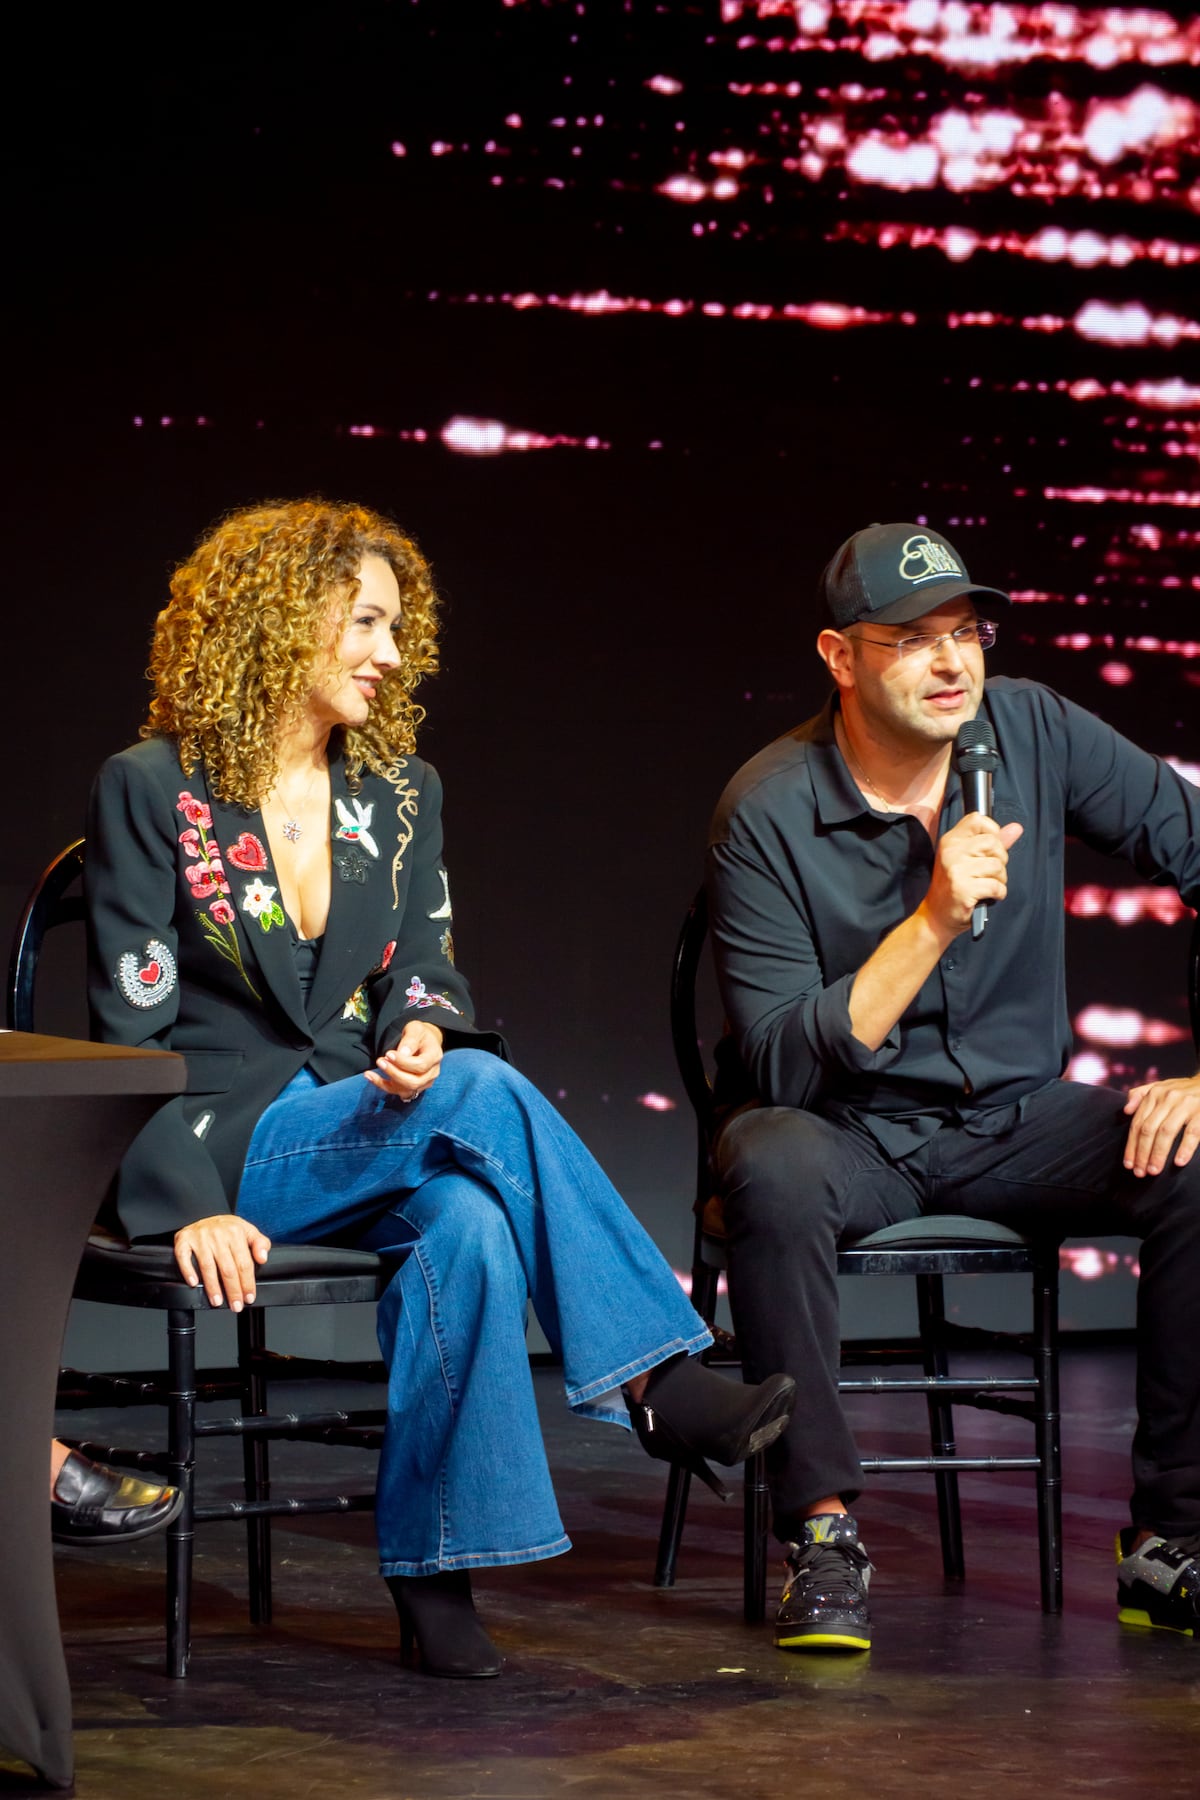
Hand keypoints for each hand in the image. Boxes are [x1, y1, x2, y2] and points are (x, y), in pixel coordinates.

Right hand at [174, 1214, 270, 1309]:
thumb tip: (263, 1258)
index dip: (247, 1282)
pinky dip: (188, 1270)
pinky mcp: (183, 1240)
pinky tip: (194, 1283)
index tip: (249, 1297)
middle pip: (227, 1268)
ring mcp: (200, 1237)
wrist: (202, 1215)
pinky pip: (184, 1257)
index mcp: (236, 1233)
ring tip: (217, 1301)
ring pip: (208, 1266)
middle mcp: (218, 1235)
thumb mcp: (247, 1230)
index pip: (244, 1263)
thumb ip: (260, 1243)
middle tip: (235, 1305)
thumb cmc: (226, 1228)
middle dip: (233, 1290)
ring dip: (213, 1286)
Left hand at [364, 1020, 443, 1102]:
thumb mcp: (415, 1029)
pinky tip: (369, 1076)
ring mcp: (423, 1083)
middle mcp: (432, 1073)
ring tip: (373, 1069)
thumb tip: (403, 1053)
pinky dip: (381, 1085)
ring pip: (405, 1090)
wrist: (423, 1042)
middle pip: (414, 1082)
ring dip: (387, 1081)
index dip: (403, 1062)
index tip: (388, 1054)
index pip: (420, 1066)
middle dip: (394, 1073)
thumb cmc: (419, 1034)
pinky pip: (397, 1091)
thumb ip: (410, 1040)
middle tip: (380, 1061)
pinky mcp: (413, 1088)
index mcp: (434, 1057)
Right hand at [922, 813, 1023, 941]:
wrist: (935, 916)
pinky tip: (988, 896)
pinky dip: (998, 894)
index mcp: (951, 840)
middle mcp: (951, 851)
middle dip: (1000, 859)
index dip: (992, 832)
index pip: (977, 819)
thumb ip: (994, 842)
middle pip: (993, 842)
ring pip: (997, 865)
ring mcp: (956, 869)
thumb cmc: (953, 887)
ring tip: (987, 886)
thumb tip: (1016, 827)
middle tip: (988, 873)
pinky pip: (996, 886)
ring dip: (1000, 879)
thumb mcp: (969, 860)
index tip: (990, 849)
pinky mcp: (963, 888)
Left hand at [1122, 1075, 1199, 1177]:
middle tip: (1139, 1173)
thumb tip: (1126, 1111)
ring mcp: (1185, 1105)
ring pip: (1166, 1132)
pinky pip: (1192, 1133)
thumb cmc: (1183, 1090)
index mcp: (1154, 1094)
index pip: (1138, 1123)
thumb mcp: (1161, 1087)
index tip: (1128, 1164)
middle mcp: (1167, 1098)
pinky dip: (1184, 1148)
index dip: (1131, 1146)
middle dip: (1142, 1153)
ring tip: (1153, 1171)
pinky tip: (1178, 1163)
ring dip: (1158, 1154)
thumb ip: (1140, 1095)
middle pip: (1148, 1129)